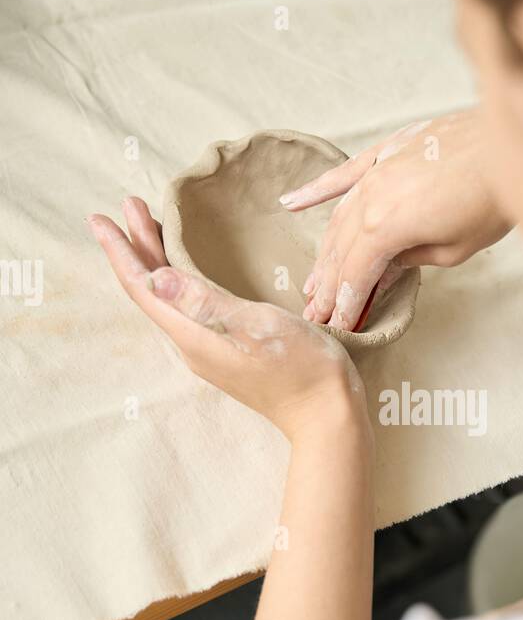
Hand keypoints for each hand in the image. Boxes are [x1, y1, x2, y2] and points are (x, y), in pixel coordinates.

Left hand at [88, 198, 367, 439]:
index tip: (99, 218)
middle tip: (130, 204)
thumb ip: (205, 301)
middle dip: (137, 247)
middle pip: (152, 290)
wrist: (327, 415)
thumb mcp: (256, 326)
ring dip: (156, 260)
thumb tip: (154, 277)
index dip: (120, 251)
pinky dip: (178, 278)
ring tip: (150, 227)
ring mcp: (209, 350)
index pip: (143, 288)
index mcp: (194, 334)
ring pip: (169, 298)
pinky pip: (188, 307)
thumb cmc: (301, 368)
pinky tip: (186, 271)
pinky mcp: (226, 352)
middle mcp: (193, 343)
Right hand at [280, 110, 511, 330]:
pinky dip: (317, 190)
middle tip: (314, 315)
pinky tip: (291, 204)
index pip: (354, 275)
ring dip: (324, 252)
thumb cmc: (491, 201)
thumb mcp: (453, 250)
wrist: (512, 145)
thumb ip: (410, 261)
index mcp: (384, 228)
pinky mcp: (387, 152)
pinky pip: (343, 174)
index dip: (344, 306)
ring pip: (339, 218)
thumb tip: (384, 272)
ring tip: (311, 282)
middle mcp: (370, 198)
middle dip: (328, 287)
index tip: (336, 328)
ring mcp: (375, 171)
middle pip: (340, 250)